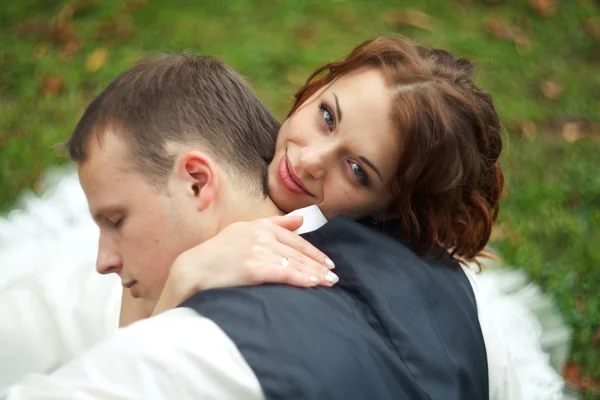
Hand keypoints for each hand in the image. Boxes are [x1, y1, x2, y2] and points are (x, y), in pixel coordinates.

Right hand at [152, 215, 336, 315]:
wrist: (193, 270)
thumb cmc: (218, 253)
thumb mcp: (244, 230)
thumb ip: (274, 224)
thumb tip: (301, 219)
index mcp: (260, 226)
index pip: (295, 240)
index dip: (314, 252)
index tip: (327, 262)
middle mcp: (261, 236)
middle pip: (297, 252)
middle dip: (318, 265)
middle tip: (334, 276)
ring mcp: (257, 251)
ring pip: (294, 262)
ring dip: (314, 274)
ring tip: (329, 282)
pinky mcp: (253, 268)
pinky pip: (284, 273)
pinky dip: (301, 278)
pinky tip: (313, 284)